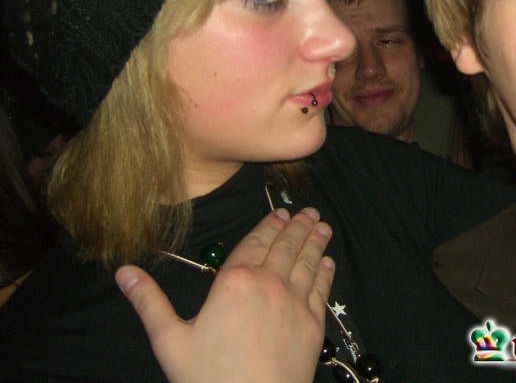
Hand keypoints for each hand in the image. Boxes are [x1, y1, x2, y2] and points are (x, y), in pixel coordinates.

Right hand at [115, 207, 333, 382]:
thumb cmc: (209, 377)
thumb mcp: (169, 340)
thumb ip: (149, 302)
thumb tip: (124, 272)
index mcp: (235, 281)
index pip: (255, 243)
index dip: (268, 226)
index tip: (280, 213)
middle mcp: (270, 284)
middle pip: (285, 247)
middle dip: (297, 227)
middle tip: (308, 212)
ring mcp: (295, 303)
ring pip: (308, 263)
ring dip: (315, 242)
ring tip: (322, 226)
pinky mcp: (313, 324)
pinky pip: (321, 289)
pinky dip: (325, 272)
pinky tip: (328, 262)